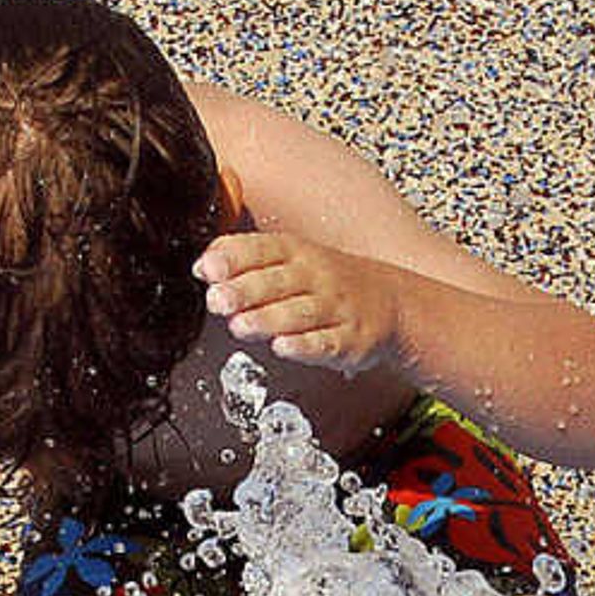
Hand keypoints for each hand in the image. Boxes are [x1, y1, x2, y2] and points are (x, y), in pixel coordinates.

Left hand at [195, 230, 402, 375]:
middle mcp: (315, 276)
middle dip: (245, 290)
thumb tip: (203, 266)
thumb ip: (245, 259)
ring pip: (299, 312)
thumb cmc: (328, 282)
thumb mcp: (290, 258)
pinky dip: (304, 346)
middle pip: (277, 281)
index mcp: (296, 253)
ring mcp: (335, 308)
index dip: (233, 258)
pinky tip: (283, 346)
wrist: (391, 302)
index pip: (262, 249)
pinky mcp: (350, 339)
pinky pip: (326, 342)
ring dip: (268, 319)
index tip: (209, 269)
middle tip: (219, 300)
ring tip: (240, 326)